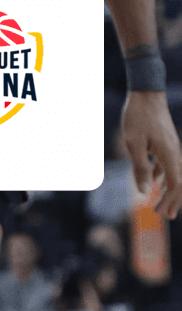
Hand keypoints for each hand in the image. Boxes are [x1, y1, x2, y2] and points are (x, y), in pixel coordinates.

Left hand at [121, 89, 181, 219]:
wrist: (146, 94)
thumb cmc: (137, 118)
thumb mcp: (133, 144)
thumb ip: (139, 167)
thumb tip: (142, 191)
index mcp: (170, 155)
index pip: (176, 185)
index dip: (170, 200)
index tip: (160, 212)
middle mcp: (176, 153)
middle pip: (179, 182)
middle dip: (173, 200)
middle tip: (166, 216)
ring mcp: (172, 148)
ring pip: (175, 174)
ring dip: (168, 190)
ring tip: (162, 205)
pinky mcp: (166, 143)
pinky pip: (168, 164)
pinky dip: (163, 176)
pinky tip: (154, 182)